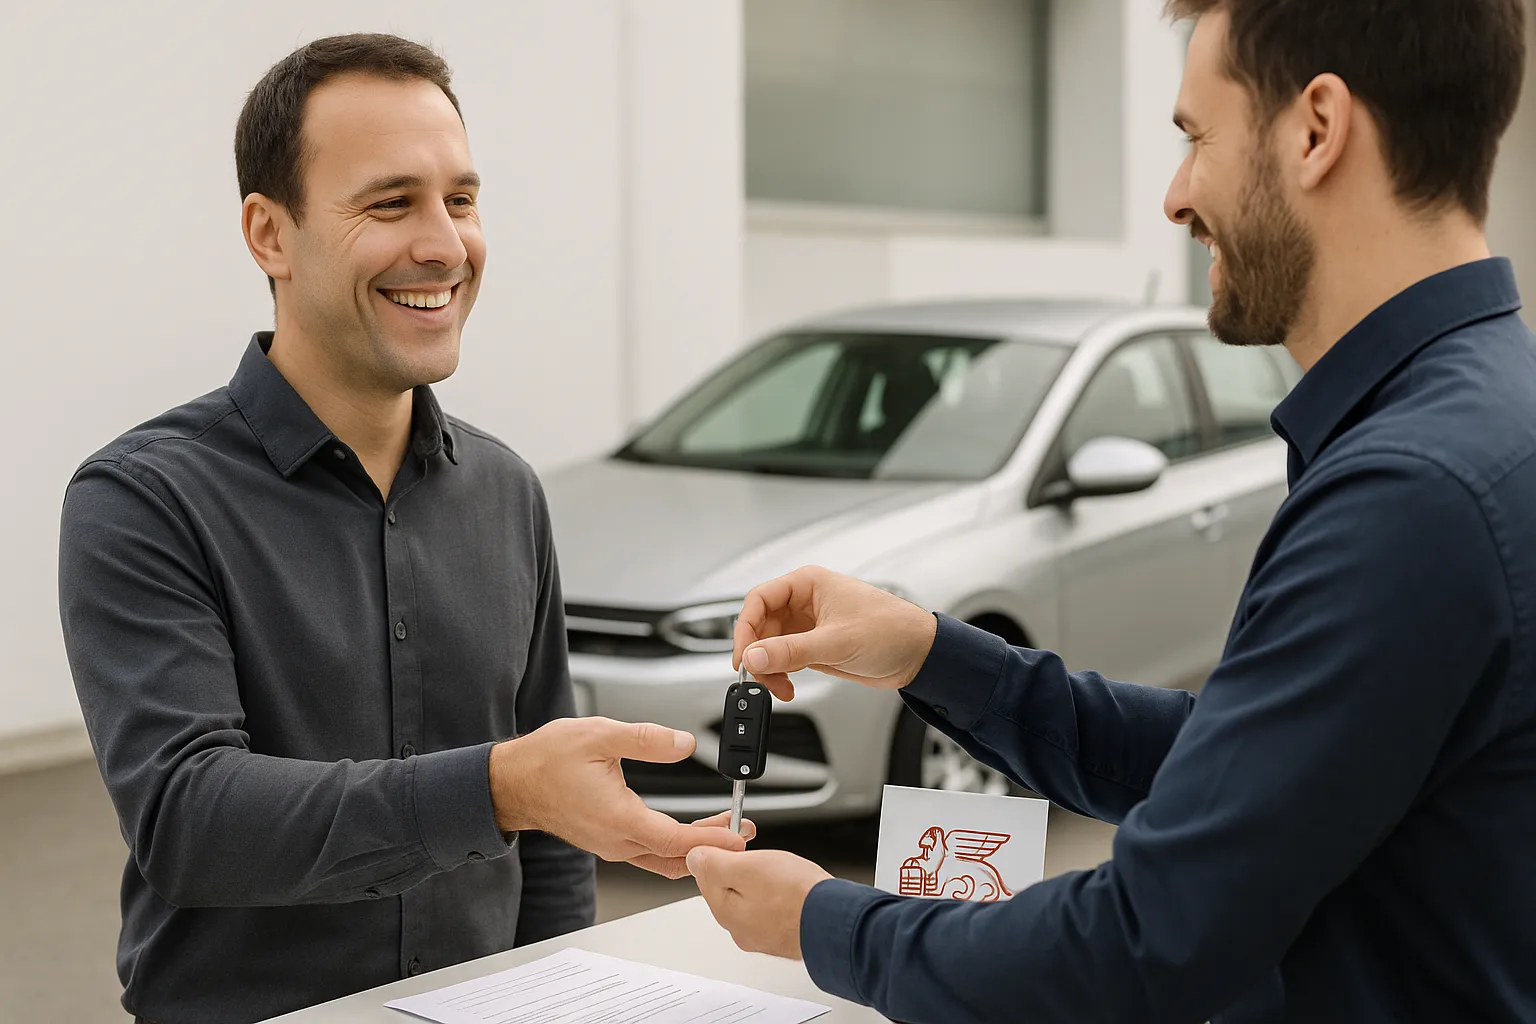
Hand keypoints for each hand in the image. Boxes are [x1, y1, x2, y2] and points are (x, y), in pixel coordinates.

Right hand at [490, 718, 750, 877]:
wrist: (512, 782)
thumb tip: (683, 744)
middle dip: (713, 847)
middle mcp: (615, 840)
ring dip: (694, 848)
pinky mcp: (606, 841)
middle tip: (743, 832)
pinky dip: (673, 848)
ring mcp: (610, 845)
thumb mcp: (598, 735)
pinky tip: (686, 833)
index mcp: (618, 818)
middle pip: (674, 856)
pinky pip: (648, 853)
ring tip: (723, 832)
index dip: (711, 840)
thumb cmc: (546, 760)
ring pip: (661, 858)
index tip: (737, 836)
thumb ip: (645, 740)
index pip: (675, 840)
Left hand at [687, 846, 831, 959]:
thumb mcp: (747, 867)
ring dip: (759, 878)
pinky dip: (776, 892)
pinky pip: (770, 907)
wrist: (836, 921)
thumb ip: (715, 863)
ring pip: (750, 896)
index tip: (735, 837)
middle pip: (727, 886)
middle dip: (739, 864)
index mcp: (724, 909)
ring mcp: (762, 934)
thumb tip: (695, 858)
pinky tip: (790, 886)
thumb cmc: (797, 895)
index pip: (705, 873)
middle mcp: (739, 928)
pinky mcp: (783, 935)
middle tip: (762, 853)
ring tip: (780, 868)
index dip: (718, 849)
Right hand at [732, 566, 937, 699]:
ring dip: (768, 669)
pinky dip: (780, 675)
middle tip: (760, 676)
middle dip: (757, 654)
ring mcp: (808, 626)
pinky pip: (783, 659)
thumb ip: (790, 651)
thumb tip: (754, 656)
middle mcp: (804, 602)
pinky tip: (787, 686)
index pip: (759, 600)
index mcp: (808, 584)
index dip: (745, 628)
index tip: (743, 656)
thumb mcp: (836, 641)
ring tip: (780, 686)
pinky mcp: (814, 647)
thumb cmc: (891, 629)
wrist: (918, 655)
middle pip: (760, 625)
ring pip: (769, 646)